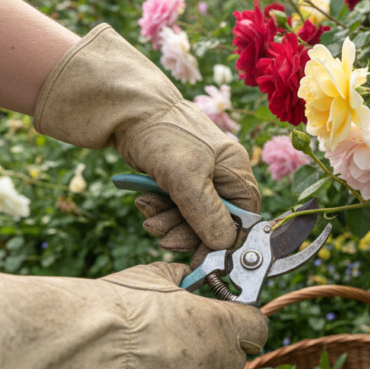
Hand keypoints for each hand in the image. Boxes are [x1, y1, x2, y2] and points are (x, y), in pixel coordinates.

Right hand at [0, 263, 267, 368]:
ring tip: (155, 367)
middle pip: (234, 361)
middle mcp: (219, 359)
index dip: (245, 326)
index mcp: (221, 322)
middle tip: (184, 345)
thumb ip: (179, 276)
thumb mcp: (154, 276)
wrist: (92, 347)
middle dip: (215, 354)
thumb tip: (186, 272)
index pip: (258, 327)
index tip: (232, 324)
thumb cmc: (121, 307)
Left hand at [31, 24, 260, 259]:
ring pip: (191, 218)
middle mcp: (222, 177)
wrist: (126, 110)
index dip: (223, 241)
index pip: (243, 220)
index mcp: (236, 173)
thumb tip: (225, 245)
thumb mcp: (186, 177)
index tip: (201, 258)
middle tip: (162, 236)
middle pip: (214, 223)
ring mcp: (200, 179)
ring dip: (168, 222)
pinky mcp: (178, 180)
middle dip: (187, 232)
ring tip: (148, 213)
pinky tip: (144, 200)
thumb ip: (207, 214)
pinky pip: (174, 208)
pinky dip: (159, 210)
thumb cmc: (162, 134)